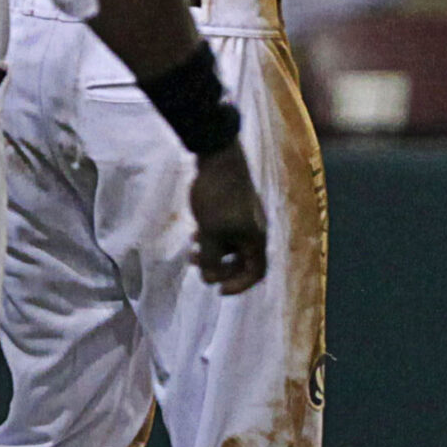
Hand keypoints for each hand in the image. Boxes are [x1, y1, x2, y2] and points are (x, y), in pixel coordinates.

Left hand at [187, 141, 266, 293]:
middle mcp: (256, 229)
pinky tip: (194, 234)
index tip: (218, 291)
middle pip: (242, 261)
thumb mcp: (210, 233)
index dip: (239, 285)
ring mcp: (246, 217)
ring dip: (213, 253)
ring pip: (232, 246)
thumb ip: (211, 259)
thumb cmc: (217, 196)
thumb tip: (209, 279)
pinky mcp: (236, 206)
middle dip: (219, 268)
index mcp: (256, 238)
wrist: (218, 155)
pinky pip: (227, 232)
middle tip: (196, 265)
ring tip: (191, 252)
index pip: (256, 273)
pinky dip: (213, 238)